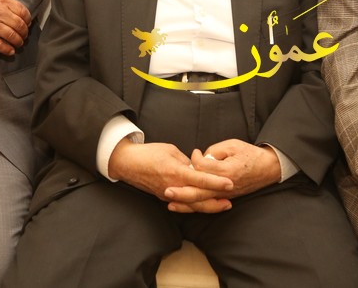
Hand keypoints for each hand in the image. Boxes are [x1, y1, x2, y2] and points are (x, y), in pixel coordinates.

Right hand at [0, 0, 30, 54]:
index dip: (28, 18)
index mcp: (2, 0)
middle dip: (25, 31)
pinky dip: (7, 49)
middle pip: (19, 25)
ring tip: (20, 42)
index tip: (28, 21)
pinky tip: (11, 51)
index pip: (22, 11)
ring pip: (12, 36)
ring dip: (19, 41)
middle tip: (25, 33)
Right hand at [108, 139, 234, 213]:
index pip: (200, 180)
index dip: (216, 182)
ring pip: (191, 205)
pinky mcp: (163, 197)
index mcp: (176, 172)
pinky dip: (195, 206)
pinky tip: (204, 205)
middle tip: (230, 201)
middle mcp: (173, 186)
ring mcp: (167, 194)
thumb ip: (186, 162)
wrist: (127, 163)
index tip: (230, 183)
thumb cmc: (149, 153)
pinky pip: (183, 204)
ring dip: (208, 206)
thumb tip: (198, 169)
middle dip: (215, 201)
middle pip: (198, 198)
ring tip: (222, 205)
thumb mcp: (171, 151)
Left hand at [164, 140, 280, 212]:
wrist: (269, 168)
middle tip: (166, 189)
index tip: (194, 152)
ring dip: (185, 202)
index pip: (203, 168)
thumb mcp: (233, 145)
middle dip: (181, 191)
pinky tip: (183, 205)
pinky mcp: (226, 197)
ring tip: (169, 200)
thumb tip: (201, 158)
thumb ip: (215, 151)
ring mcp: (225, 194)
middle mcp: (225, 186)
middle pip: (199, 191)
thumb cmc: (251, 154)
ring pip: (202, 201)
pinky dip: (195, 205)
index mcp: (226, 171)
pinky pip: (208, 203)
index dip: (195, 159)